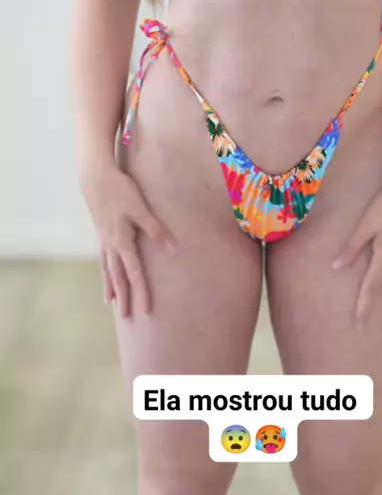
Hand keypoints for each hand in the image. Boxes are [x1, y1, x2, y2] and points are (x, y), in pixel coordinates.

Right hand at [81, 160, 175, 317]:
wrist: (94, 177)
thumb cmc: (120, 191)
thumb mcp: (140, 209)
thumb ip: (156, 230)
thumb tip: (173, 249)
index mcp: (122, 242)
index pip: (134, 273)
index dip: (141, 292)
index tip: (145, 310)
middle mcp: (111, 246)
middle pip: (118, 277)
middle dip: (123, 297)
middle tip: (126, 317)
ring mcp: (103, 240)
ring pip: (107, 269)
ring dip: (110, 286)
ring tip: (110, 302)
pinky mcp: (100, 232)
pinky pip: (102, 258)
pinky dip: (104, 271)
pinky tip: (105, 274)